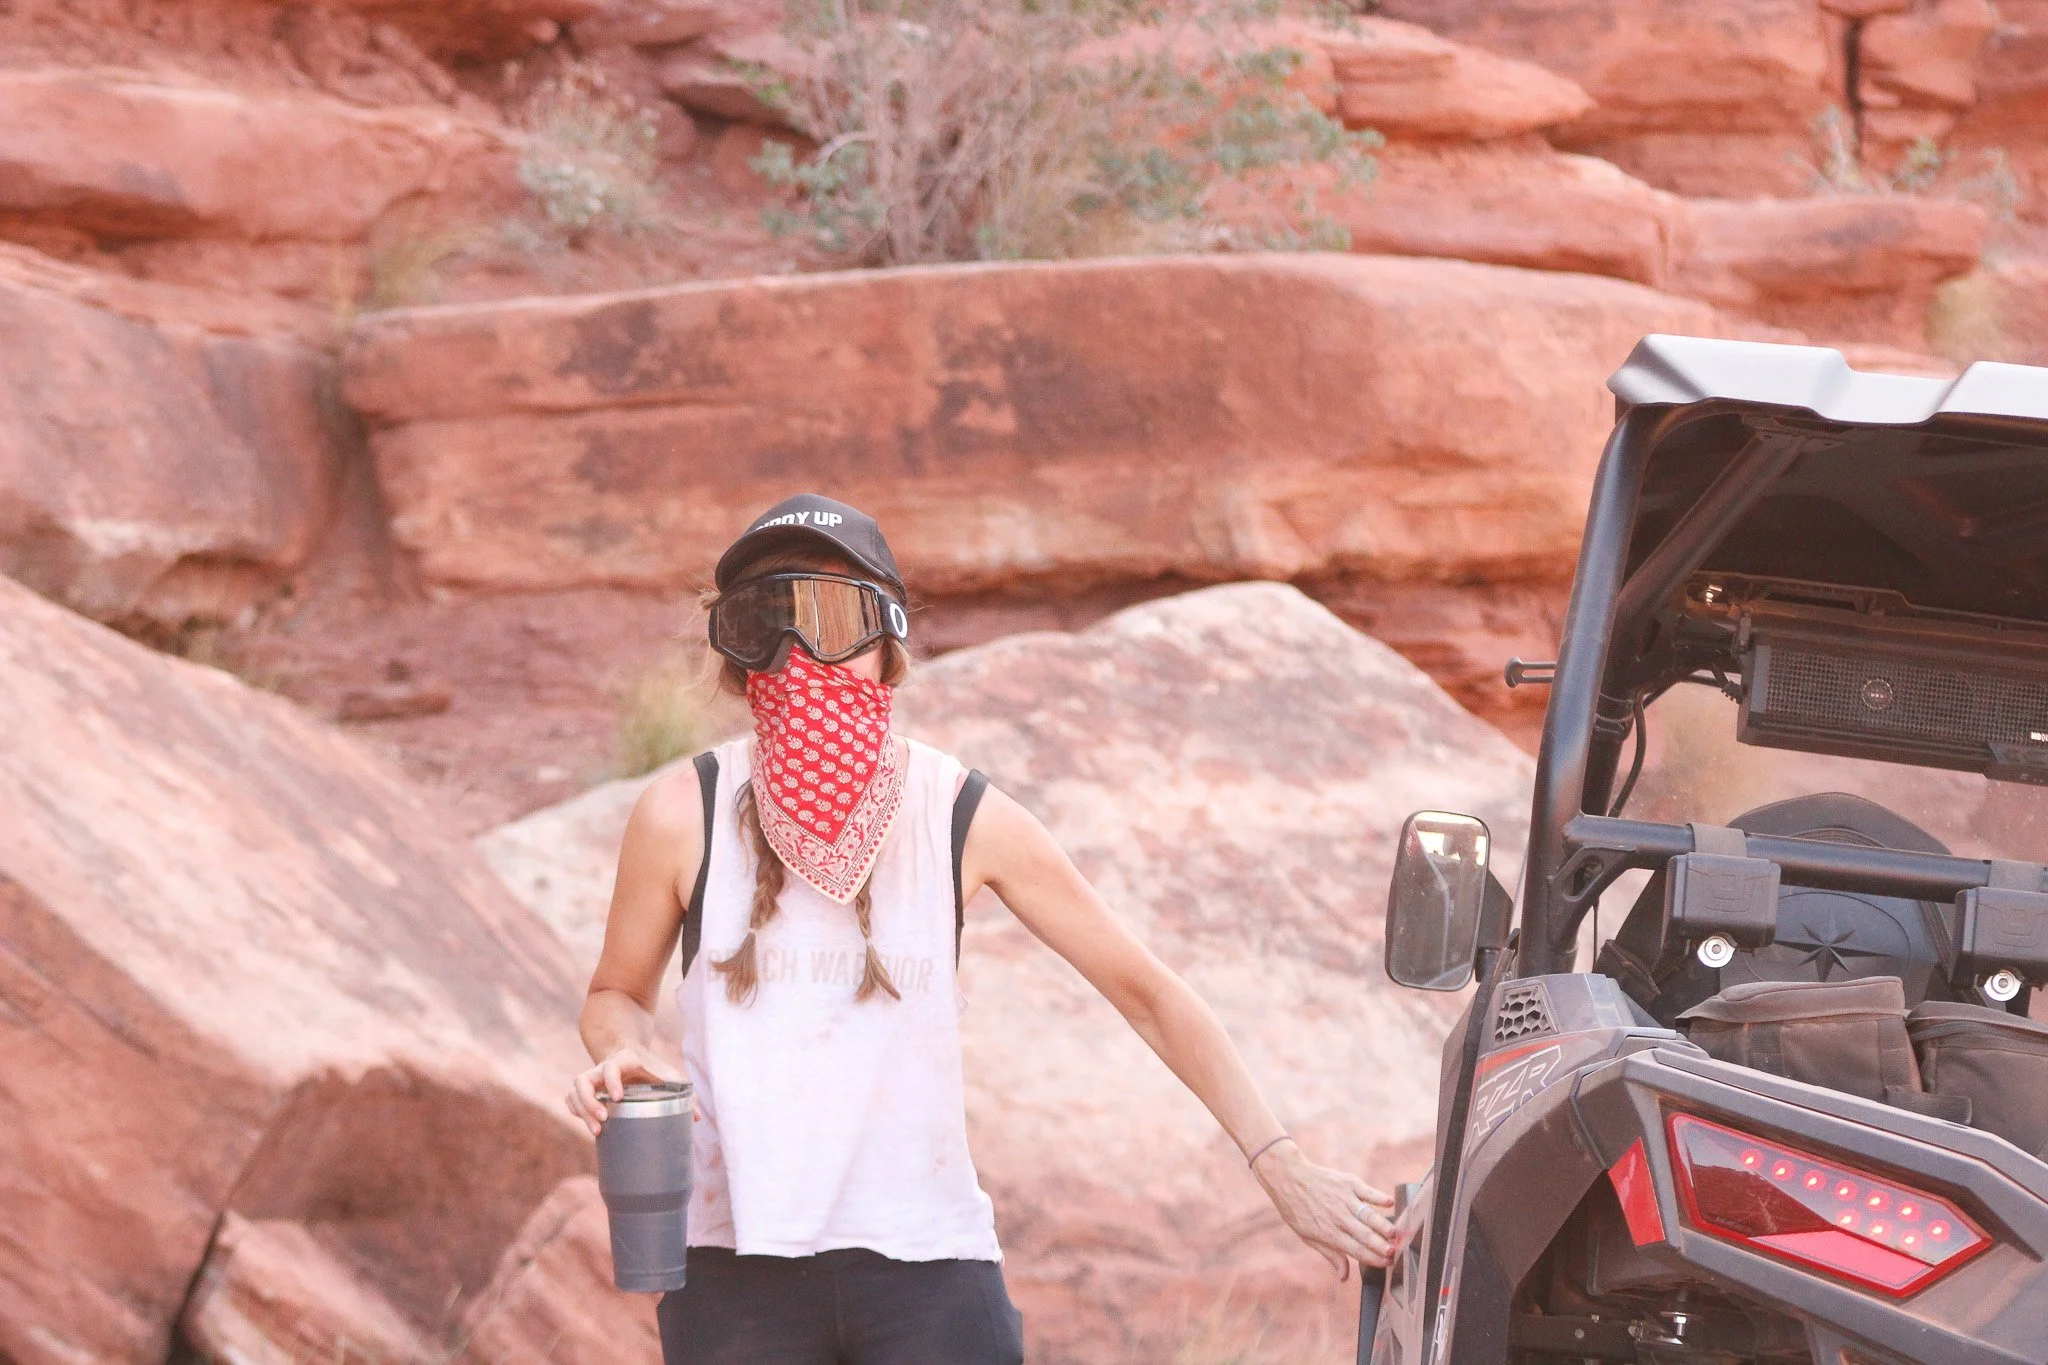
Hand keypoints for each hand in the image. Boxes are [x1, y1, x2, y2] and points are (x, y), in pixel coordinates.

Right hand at [565, 1044, 683, 1136]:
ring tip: (597, 1131)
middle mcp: (602, 1068)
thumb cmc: (651, 1068)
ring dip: (580, 1110)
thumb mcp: (668, 1075)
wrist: (630, 1054)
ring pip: (574, 1091)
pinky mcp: (587, 1090)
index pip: (611, 1066)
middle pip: (582, 1080)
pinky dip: (576, 1112)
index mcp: (624, 1060)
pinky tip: (590, 1126)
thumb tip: (696, 1119)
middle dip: (588, 1102)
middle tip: (603, 1120)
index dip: (611, 1080)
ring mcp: (592, 1079)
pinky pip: (571, 1099)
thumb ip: (682, 1092)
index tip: (617, 1098)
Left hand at [1251, 1139, 1395, 1277]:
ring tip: (1393, 1234)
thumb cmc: (1298, 1210)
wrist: (1289, 1179)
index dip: (1373, 1258)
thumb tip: (1344, 1277)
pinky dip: (1378, 1197)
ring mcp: (1344, 1199)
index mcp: (1329, 1233)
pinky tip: (1389, 1203)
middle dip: (1380, 1245)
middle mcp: (1338, 1217)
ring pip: (1367, 1215)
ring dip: (1381, 1225)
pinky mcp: (1347, 1183)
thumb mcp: (1309, 1237)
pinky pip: (1366, 1191)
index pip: (1356, 1250)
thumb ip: (1331, 1255)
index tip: (1387, 1264)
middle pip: (1364, 1234)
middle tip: (1394, 1253)